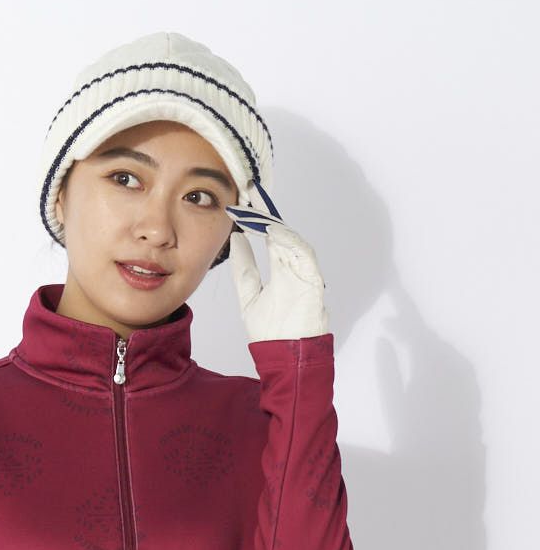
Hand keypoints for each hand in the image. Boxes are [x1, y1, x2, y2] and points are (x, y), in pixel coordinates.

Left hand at [223, 187, 328, 344]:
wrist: (286, 356)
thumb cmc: (271, 332)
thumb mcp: (249, 296)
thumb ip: (245, 270)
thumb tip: (236, 241)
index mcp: (281, 269)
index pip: (268, 237)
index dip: (255, 220)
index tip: (241, 203)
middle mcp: (294, 267)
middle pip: (279, 232)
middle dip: (264, 212)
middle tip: (249, 192)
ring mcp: (304, 272)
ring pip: (291, 240)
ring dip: (274, 223)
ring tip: (256, 209)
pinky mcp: (313, 280)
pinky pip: (303, 254)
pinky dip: (289, 241)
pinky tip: (272, 231)